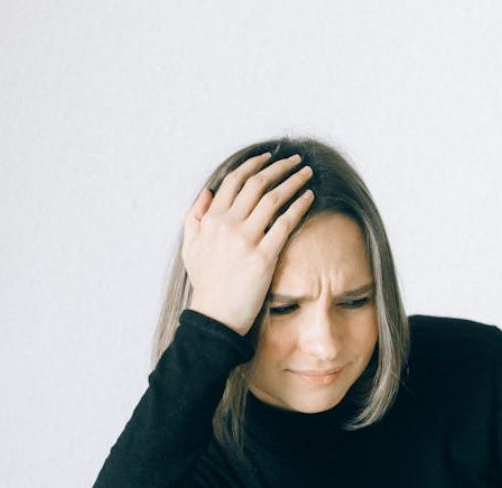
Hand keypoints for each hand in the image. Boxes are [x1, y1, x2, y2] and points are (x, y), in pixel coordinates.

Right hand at [182, 151, 314, 334]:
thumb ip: (195, 217)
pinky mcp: (263, 257)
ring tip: (307, 173)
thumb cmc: (206, 283)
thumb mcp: (191, 247)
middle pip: (257, 184)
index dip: (253, 165)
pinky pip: (285, 224)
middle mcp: (227, 225)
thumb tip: (207, 192)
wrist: (215, 316)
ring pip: (273, 199)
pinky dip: (299, 206)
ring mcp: (246, 240)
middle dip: (279, 167)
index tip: (269, 157)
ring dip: (293, 181)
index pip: (234, 181)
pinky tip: (310, 197)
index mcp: (211, 220)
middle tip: (295, 160)